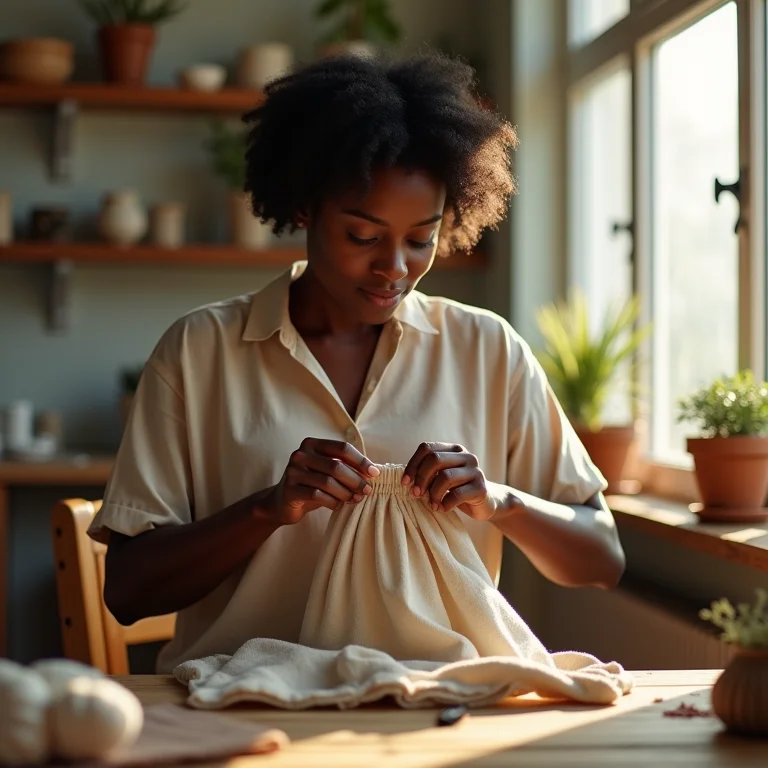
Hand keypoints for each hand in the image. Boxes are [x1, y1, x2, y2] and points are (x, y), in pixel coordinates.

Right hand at [263, 438, 379, 524]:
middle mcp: (300, 454)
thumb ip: (345, 467)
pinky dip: (332, 501)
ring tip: (355, 499)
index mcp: (312, 444)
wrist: (282, 502)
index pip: (342, 448)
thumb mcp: (327, 471)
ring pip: (328, 482)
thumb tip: (373, 472)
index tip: (375, 474)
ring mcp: (292, 471)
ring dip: (346, 493)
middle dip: (356, 480)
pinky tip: (337, 505)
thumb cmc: (312, 484)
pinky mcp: (289, 489)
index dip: (361, 460)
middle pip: (336, 466)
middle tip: (367, 491)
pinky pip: (317, 495)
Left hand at [402, 442, 496, 520]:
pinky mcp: (481, 488)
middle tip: (415, 494)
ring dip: (433, 493)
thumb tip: (405, 479)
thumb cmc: (458, 489)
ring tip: (431, 504)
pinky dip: (445, 504)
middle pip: (435, 460)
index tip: (405, 483)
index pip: (427, 448)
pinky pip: (457, 494)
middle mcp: (466, 456)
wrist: (487, 502)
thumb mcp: (442, 477)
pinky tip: (442, 508)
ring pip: (445, 477)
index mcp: (454, 449)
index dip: (413, 465)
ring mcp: (475, 471)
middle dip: (421, 478)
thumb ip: (428, 472)